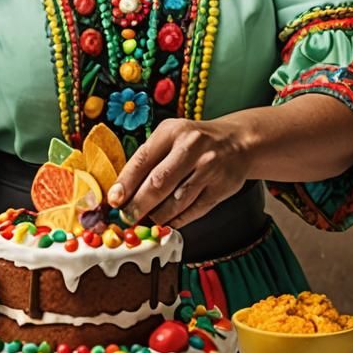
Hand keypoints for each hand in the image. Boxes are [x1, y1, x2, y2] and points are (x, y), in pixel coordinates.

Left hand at [107, 117, 249, 229]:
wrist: (238, 142)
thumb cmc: (194, 142)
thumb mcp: (170, 138)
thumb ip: (148, 160)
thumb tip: (122, 193)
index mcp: (172, 131)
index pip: (143, 159)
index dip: (126, 183)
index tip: (114, 201)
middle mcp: (192, 147)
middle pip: (159, 183)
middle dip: (139, 205)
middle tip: (127, 218)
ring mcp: (210, 168)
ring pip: (177, 201)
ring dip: (158, 215)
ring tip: (148, 219)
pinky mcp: (222, 187)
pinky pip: (194, 210)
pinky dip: (177, 219)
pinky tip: (168, 221)